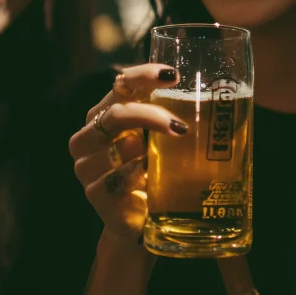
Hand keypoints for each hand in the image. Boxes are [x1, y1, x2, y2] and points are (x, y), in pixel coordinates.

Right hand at [68, 64, 183, 240]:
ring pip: (119, 147)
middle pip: (116, 114)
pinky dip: (137, 177)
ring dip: (148, 152)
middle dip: (150, 115)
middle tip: (180, 126)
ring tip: (163, 163)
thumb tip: (208, 93)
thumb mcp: (159, 140)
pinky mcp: (94, 194)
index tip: (173, 75)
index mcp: (105, 113)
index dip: (144, 75)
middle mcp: (89, 136)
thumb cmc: (151, 171)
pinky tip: (149, 180)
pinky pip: (117, 179)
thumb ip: (168, 116)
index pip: (121, 84)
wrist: (140, 220)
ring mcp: (87, 166)